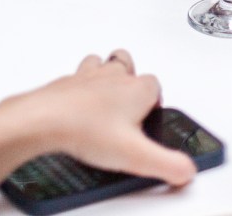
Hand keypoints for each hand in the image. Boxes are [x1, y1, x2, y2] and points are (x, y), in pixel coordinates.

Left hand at [17, 52, 194, 184]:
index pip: (155, 84)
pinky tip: (79, 103)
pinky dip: (81, 85)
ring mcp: (86, 77)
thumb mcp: (137, 156)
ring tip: (107, 94)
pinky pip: (78, 76)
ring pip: (101, 62)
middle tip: (132, 99)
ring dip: (106, 73)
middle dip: (132, 75)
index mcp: (134, 89)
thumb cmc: (87, 129)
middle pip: (128, 63)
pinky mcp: (66, 83)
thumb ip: (168, 164)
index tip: (153, 117)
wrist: (45, 119)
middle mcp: (111, 76)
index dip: (157, 100)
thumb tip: (186, 170)